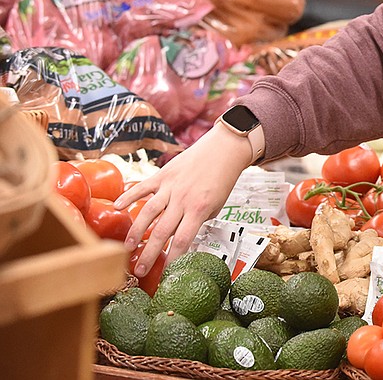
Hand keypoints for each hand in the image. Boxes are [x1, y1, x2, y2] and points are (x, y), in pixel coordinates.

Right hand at [115, 121, 254, 274]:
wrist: (225, 149)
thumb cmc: (222, 178)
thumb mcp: (216, 205)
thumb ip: (198, 220)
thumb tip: (182, 235)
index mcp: (199, 209)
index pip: (182, 241)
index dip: (171, 259)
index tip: (164, 273)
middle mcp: (183, 199)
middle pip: (162, 232)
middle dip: (149, 253)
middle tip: (138, 269)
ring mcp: (171, 186)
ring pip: (148, 212)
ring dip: (135, 231)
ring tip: (126, 247)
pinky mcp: (163, 174)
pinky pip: (143, 187)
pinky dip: (129, 196)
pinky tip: (117, 207)